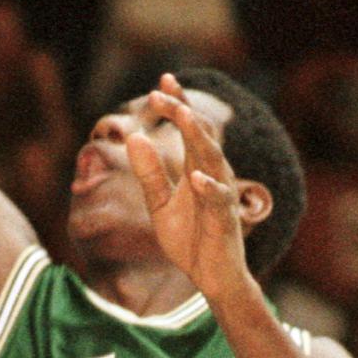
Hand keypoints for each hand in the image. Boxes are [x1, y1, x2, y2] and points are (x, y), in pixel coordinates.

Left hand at [126, 73, 249, 304]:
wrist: (210, 277)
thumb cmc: (190, 238)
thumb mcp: (160, 204)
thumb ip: (148, 173)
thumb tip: (133, 138)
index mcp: (196, 169)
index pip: (189, 130)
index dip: (178, 104)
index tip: (163, 79)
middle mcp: (212, 176)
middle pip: (200, 136)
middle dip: (182, 112)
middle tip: (162, 90)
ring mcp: (220, 196)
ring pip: (212, 160)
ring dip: (198, 137)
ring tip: (183, 115)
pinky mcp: (224, 221)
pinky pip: (219, 201)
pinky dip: (209, 189)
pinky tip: (196, 178)